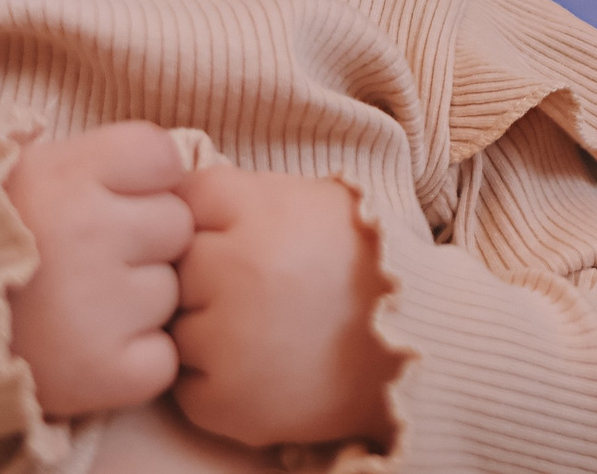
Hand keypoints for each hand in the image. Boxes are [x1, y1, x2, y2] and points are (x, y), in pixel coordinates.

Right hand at [3, 121, 195, 418]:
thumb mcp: (25, 170)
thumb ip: (97, 160)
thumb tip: (176, 161)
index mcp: (66, 173)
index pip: (164, 156)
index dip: (143, 181)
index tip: (106, 200)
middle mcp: (86, 231)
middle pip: (176, 225)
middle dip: (143, 242)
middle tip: (84, 262)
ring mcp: (96, 304)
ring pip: (170, 292)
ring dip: (137, 304)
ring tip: (75, 307)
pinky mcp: (101, 370)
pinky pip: (162, 359)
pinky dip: (133, 362)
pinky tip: (85, 349)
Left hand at [169, 166, 396, 448]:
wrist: (422, 341)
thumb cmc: (366, 264)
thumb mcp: (313, 199)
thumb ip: (245, 196)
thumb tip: (177, 199)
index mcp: (252, 207)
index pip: (184, 202)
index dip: (210, 224)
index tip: (241, 239)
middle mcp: (232, 267)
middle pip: (173, 267)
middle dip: (205, 279)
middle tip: (257, 292)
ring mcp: (225, 338)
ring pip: (176, 329)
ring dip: (207, 333)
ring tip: (265, 333)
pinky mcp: (227, 401)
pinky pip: (188, 388)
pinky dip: (216, 385)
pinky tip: (264, 370)